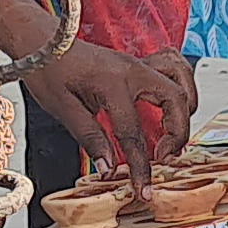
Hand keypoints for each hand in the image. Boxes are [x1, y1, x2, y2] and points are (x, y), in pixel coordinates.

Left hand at [19, 39, 196, 179]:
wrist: (43, 41)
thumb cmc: (47, 68)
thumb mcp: (62, 108)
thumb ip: (90, 138)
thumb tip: (109, 167)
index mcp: (111, 82)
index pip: (133, 132)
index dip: (140, 166)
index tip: (143, 187)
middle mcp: (131, 69)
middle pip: (175, 101)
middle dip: (177, 134)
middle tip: (163, 158)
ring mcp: (137, 63)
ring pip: (181, 80)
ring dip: (185, 109)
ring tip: (173, 134)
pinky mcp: (137, 63)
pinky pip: (173, 67)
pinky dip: (181, 85)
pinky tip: (173, 105)